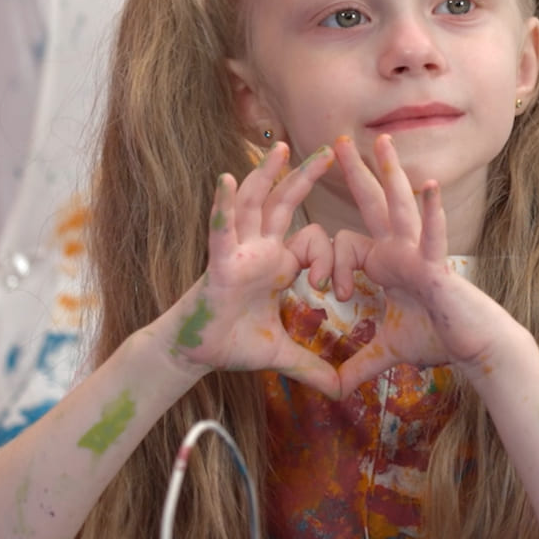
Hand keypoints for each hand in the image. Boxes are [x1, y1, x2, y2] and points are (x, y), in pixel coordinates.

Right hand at [165, 141, 340, 396]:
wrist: (196, 354)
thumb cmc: (233, 344)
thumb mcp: (282, 355)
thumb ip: (313, 367)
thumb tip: (342, 391)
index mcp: (277, 263)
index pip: (312, 241)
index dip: (328, 258)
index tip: (334, 288)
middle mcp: (259, 249)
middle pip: (284, 204)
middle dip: (304, 177)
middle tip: (328, 149)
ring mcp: (238, 252)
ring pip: (254, 205)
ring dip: (266, 175)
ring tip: (280, 147)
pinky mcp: (219, 264)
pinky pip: (221, 231)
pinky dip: (224, 207)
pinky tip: (227, 181)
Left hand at [328, 134, 508, 393]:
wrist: (473, 346)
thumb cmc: (437, 339)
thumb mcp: (386, 352)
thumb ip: (358, 364)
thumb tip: (334, 389)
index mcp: (388, 262)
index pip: (349, 243)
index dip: (335, 265)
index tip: (336, 292)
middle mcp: (403, 250)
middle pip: (374, 204)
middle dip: (357, 174)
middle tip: (338, 141)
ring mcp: (421, 254)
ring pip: (402, 207)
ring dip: (391, 174)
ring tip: (383, 141)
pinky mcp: (438, 267)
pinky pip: (433, 236)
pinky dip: (432, 213)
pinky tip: (429, 187)